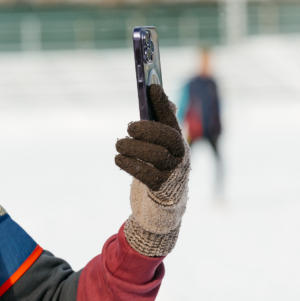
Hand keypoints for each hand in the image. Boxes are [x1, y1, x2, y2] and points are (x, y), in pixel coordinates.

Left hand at [114, 85, 190, 256]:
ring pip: (156, 155)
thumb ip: (155, 125)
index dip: (163, 103)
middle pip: (167, 137)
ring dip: (133, 147)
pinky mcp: (163, 190)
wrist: (159, 211)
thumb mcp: (157, 148)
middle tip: (129, 128)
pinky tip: (118, 159)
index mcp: (178, 142)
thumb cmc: (155, 173)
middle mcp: (181, 156)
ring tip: (118, 145)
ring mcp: (174, 174)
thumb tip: (156, 93)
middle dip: (146, 128)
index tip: (152, 88)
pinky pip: (147, 174)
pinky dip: (130, 164)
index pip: (172, 119)